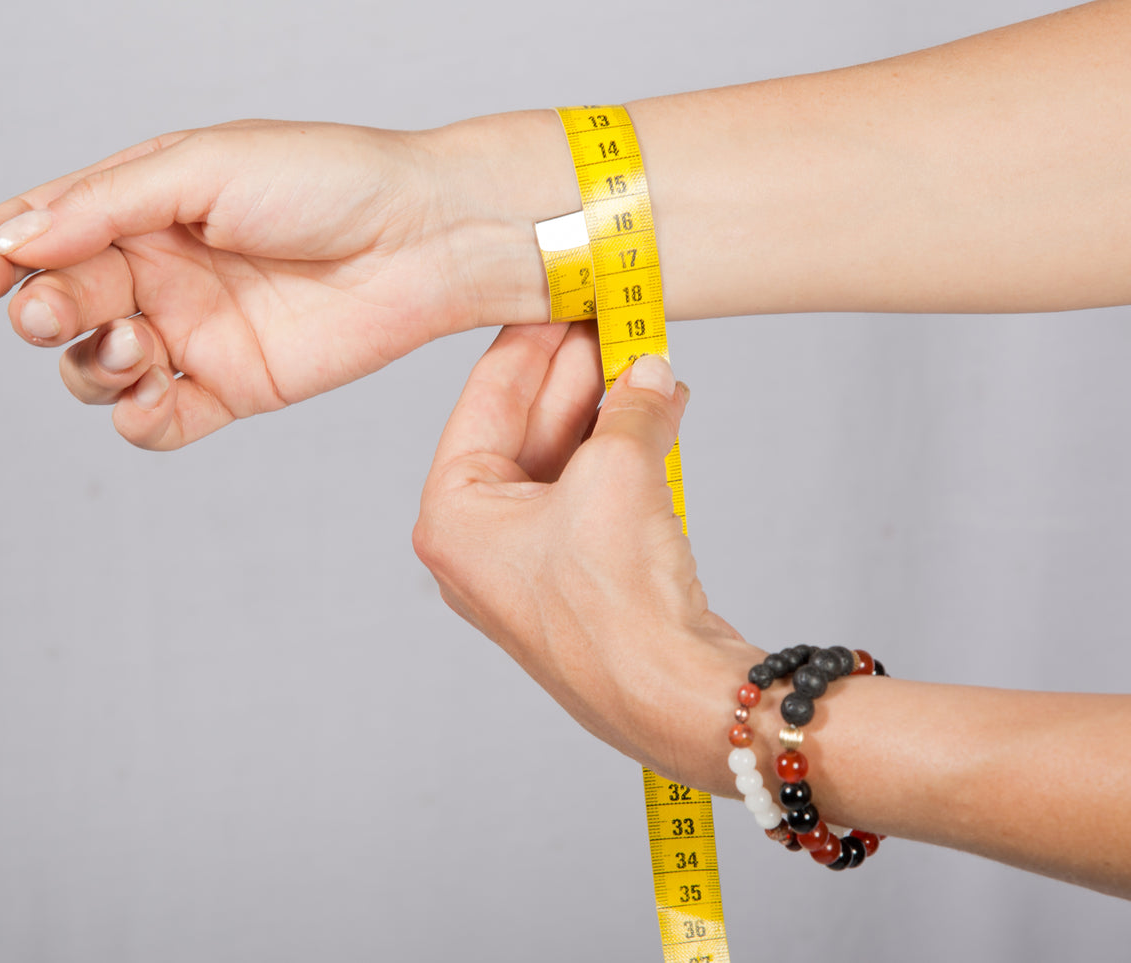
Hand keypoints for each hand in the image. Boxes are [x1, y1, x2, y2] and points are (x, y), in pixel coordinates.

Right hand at [0, 115, 577, 448]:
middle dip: (44, 311)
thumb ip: (106, 203)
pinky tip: (154, 396)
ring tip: (128, 343)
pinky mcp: (236, 387)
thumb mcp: (204, 166)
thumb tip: (13, 237)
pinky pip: (161, 421)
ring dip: (90, 366)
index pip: (42, 236)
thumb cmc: (330, 180)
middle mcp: (162, 272)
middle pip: (62, 306)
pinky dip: (140, 419)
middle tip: (60, 308)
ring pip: (98, 371)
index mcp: (144, 208)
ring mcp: (197, 334)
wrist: (425, 238)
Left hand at [414, 323, 759, 789]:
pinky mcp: (582, 582)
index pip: (487, 400)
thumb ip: (630, 407)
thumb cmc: (617, 607)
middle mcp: (481, 544)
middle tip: (616, 318)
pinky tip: (662, 414)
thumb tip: (649, 372)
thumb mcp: (618, 474)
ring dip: (611, 411)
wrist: (676, 698)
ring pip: (568, 461)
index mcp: (454, 517)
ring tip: (650, 360)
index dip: (530, 340)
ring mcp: (532, 567)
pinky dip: (627, 454)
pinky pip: (596, 495)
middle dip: (578, 374)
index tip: (560, 296)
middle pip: (528, 428)